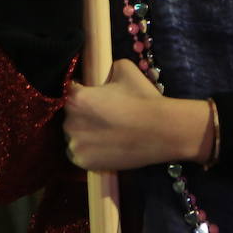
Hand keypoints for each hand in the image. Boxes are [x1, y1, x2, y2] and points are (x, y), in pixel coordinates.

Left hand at [62, 59, 213, 170]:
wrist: (162, 131)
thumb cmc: (143, 98)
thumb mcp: (123, 69)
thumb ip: (104, 69)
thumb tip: (99, 72)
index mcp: (76, 98)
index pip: (69, 90)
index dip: (83, 91)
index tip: (96, 95)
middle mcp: (70, 123)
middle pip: (70, 114)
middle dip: (84, 113)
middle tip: (106, 115)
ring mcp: (76, 146)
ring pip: (74, 135)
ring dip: (85, 132)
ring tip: (108, 132)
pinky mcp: (84, 163)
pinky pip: (80, 153)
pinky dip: (90, 150)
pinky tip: (108, 144)